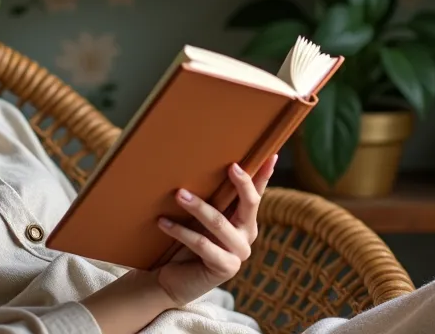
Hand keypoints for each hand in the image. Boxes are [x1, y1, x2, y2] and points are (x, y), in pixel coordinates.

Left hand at [152, 153, 276, 307]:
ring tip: (178, 194)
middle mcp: (247, 234)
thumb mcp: (201, 217)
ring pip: (219, 223)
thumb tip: (201, 163)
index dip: (265, 175)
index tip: (271, 155)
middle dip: (242, 183)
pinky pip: (202, 244)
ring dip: (197, 207)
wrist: (173, 278)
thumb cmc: (187, 242)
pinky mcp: (226, 267)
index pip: (257, 192)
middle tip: (231, 166)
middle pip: (250, 203)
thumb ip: (211, 198)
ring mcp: (239, 252)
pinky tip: (163, 222)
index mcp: (246, 219)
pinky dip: (181, 232)